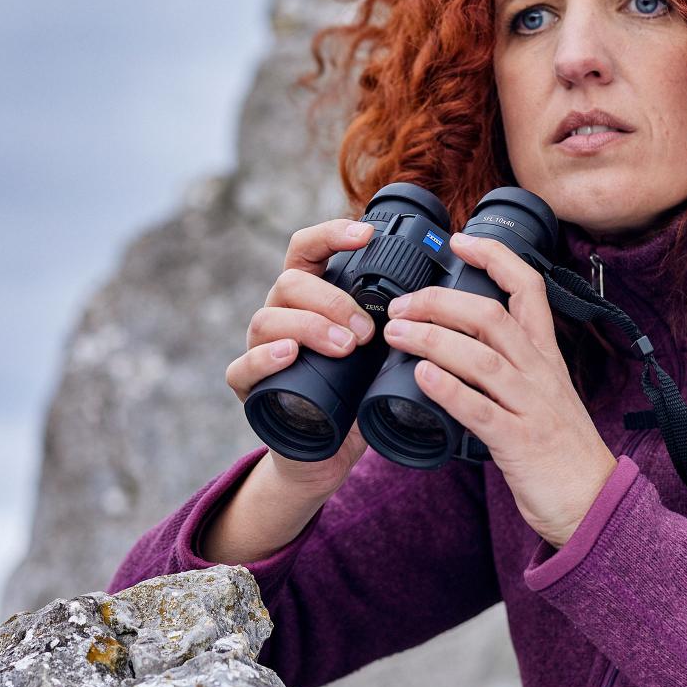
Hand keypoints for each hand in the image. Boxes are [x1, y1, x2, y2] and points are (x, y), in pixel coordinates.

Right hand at [225, 217, 381, 498]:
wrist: (328, 453)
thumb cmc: (356, 393)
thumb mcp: (382, 352)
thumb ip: (397, 322)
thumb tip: (444, 293)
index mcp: (310, 297)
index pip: (308, 249)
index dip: (332, 234)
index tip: (367, 234)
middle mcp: (282, 315)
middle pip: (291, 282)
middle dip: (333, 300)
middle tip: (368, 331)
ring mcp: (262, 349)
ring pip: (268, 319)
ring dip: (310, 327)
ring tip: (346, 348)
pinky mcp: (250, 387)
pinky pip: (243, 366)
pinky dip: (265, 358)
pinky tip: (290, 354)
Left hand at [381, 231, 617, 547]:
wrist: (594, 505)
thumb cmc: (560, 452)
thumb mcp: (541, 396)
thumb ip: (510, 369)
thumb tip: (457, 348)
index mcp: (546, 356)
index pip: (528, 288)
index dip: (495, 257)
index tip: (460, 240)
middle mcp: (540, 373)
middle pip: (491, 316)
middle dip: (440, 301)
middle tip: (400, 304)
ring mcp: (531, 406)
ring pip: (482, 357)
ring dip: (433, 340)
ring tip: (395, 332)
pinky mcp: (519, 442)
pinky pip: (481, 411)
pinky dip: (449, 391)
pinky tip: (421, 379)